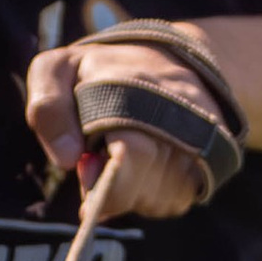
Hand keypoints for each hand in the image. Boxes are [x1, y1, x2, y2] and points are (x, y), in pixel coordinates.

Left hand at [24, 37, 218, 223]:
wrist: (166, 58)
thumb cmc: (101, 71)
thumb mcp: (58, 70)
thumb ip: (48, 108)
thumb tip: (67, 159)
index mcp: (140, 93)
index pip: (133, 155)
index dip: (105, 184)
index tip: (83, 175)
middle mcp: (182, 120)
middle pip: (143, 188)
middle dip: (110, 188)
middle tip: (94, 161)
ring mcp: (203, 144)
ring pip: (157, 200)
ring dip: (130, 191)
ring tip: (122, 154)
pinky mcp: (213, 164)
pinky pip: (174, 201)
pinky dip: (150, 193)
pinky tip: (143, 165)